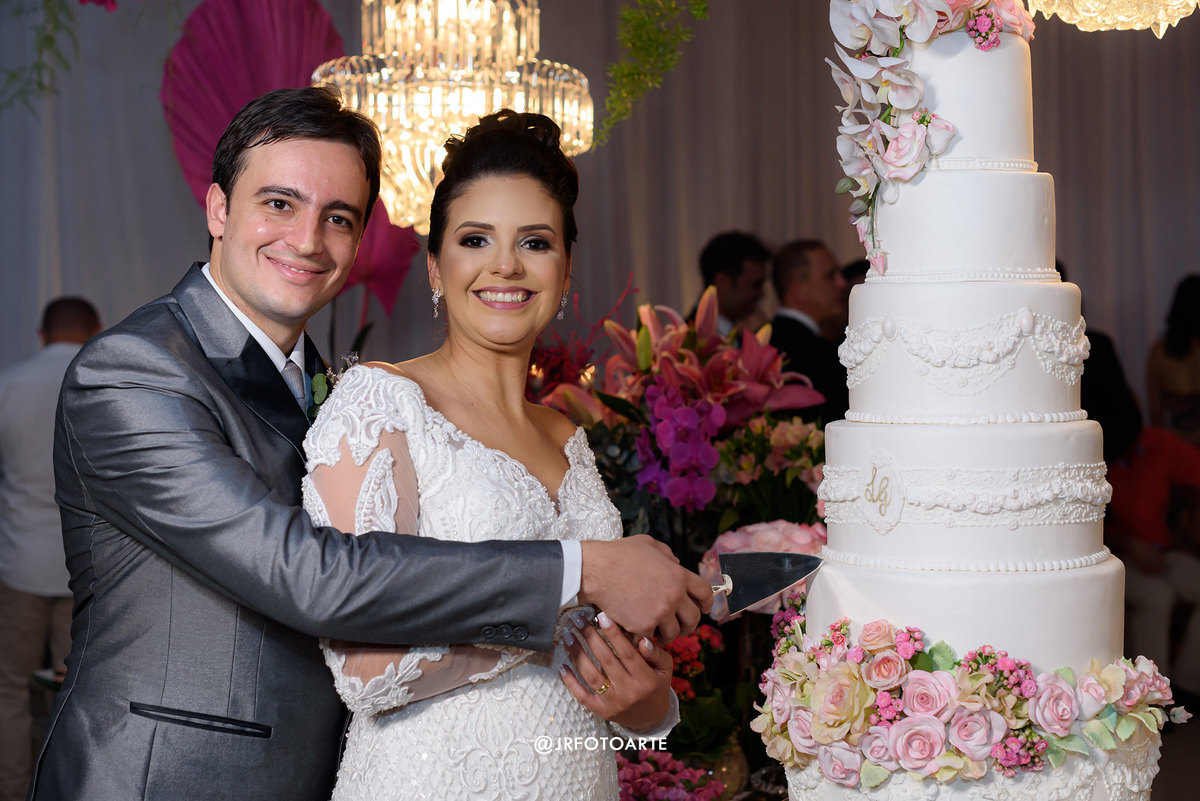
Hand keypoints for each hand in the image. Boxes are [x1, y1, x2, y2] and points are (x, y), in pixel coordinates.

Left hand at [559, 610, 673, 730]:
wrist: (650, 719)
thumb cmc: (656, 686)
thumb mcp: (664, 669)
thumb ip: (656, 654)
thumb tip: (642, 640)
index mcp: (646, 679)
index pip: (627, 653)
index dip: (614, 634)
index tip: (601, 616)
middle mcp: (629, 692)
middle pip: (606, 660)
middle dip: (591, 637)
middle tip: (578, 620)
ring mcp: (613, 703)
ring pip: (591, 676)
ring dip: (577, 654)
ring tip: (568, 636)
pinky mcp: (601, 711)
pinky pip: (582, 696)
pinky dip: (570, 682)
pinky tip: (562, 666)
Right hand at [578, 535, 712, 642]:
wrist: (596, 570)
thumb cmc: (619, 554)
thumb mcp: (648, 544)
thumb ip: (667, 555)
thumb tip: (676, 563)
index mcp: (679, 575)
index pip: (705, 592)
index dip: (707, 603)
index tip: (703, 609)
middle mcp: (674, 595)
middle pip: (694, 618)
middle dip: (688, 624)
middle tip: (680, 626)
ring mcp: (660, 612)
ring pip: (674, 632)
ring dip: (667, 633)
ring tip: (657, 630)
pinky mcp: (644, 626)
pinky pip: (652, 638)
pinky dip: (646, 637)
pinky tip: (639, 632)